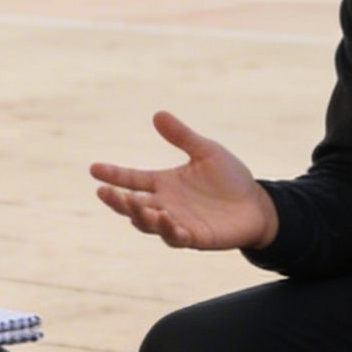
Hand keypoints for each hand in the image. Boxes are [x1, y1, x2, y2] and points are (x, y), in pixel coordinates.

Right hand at [91, 111, 278, 251]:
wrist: (257, 204)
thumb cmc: (230, 178)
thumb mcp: (206, 151)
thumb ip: (182, 136)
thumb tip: (157, 114)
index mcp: (164, 183)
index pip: (132, 179)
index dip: (113, 174)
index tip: (94, 168)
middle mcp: (165, 204)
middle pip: (132, 206)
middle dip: (117, 201)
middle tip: (104, 192)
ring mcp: (177, 223)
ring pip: (148, 224)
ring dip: (139, 215)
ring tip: (134, 203)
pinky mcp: (194, 237)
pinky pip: (175, 237)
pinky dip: (168, 229)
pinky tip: (165, 218)